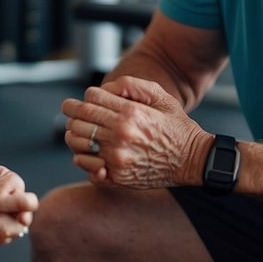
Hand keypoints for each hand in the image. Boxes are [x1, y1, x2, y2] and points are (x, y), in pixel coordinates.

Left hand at [61, 75, 209, 188]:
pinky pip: (86, 164)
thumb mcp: (162, 97)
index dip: (85, 96)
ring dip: (73, 132)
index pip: (91, 98)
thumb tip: (106, 87)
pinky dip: (81, 156)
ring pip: (78, 140)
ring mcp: (118, 157)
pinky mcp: (118, 176)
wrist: (193, 161)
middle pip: (81, 117)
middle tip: (70, 110)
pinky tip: (88, 151)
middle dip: (72, 110)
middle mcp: (121, 134)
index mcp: (131, 113)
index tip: (86, 99)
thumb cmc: (176, 126)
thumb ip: (134, 86)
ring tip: (76, 129)